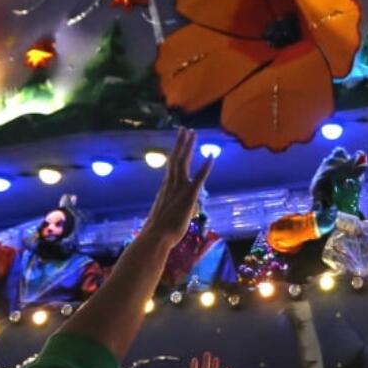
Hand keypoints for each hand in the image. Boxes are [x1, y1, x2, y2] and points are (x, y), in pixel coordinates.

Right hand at [141, 128, 213, 244]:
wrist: (155, 237)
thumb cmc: (160, 231)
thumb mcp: (169, 215)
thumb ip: (177, 207)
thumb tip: (187, 207)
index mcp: (166, 188)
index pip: (172, 166)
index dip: (176, 152)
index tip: (179, 141)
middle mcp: (170, 184)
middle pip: (176, 159)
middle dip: (181, 143)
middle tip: (185, 129)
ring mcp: (179, 189)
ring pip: (183, 163)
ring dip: (188, 147)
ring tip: (192, 133)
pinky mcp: (188, 197)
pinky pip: (198, 179)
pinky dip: (205, 167)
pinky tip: (211, 157)